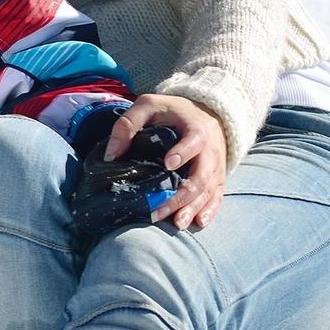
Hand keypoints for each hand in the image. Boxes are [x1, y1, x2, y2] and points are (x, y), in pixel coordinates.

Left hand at [109, 93, 227, 229]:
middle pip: (201, 176)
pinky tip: (198, 223)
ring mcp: (216, 167)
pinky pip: (217, 196)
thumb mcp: (148, 106)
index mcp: (196, 129)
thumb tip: (111, 155)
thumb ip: (128, 123)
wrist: (205, 114)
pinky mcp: (217, 178)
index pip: (194, 141)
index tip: (168, 164)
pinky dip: (210, 210)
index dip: (183, 152)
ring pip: (208, 190)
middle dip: (181, 196)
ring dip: (193, 208)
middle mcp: (210, 151)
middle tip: (158, 210)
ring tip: (176, 224)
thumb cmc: (172, 111)